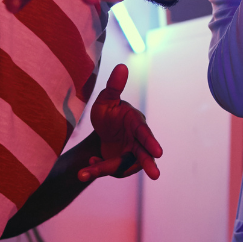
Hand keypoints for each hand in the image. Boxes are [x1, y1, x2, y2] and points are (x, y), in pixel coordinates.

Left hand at [79, 64, 162, 181]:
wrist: (103, 130)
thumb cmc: (108, 112)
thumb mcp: (106, 100)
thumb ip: (113, 87)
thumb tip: (122, 65)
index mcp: (136, 123)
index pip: (144, 133)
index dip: (151, 142)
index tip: (158, 153)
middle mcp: (137, 141)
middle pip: (143, 154)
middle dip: (148, 164)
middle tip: (156, 176)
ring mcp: (131, 155)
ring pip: (122, 166)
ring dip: (104, 169)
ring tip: (84, 173)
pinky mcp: (123, 165)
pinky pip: (113, 170)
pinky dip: (98, 167)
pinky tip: (90, 162)